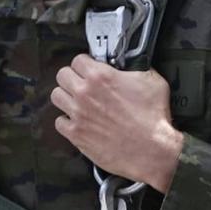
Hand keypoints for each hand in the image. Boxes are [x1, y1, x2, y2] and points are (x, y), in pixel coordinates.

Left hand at [50, 56, 182, 191]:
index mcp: (101, 76)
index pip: (78, 60)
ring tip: (77, 101)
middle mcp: (85, 93)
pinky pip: (59, 122)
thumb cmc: (154, 118)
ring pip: (56, 96)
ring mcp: (78, 114)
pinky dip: (67, 121)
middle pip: (62, 75)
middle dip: (72, 77)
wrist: (152, 149)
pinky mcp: (76, 134)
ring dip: (66, 97)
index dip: (86, 64)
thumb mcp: (153, 82)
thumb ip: (137, 69)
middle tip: (82, 83)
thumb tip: (132, 66)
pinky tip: (79, 121)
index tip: (90, 69)